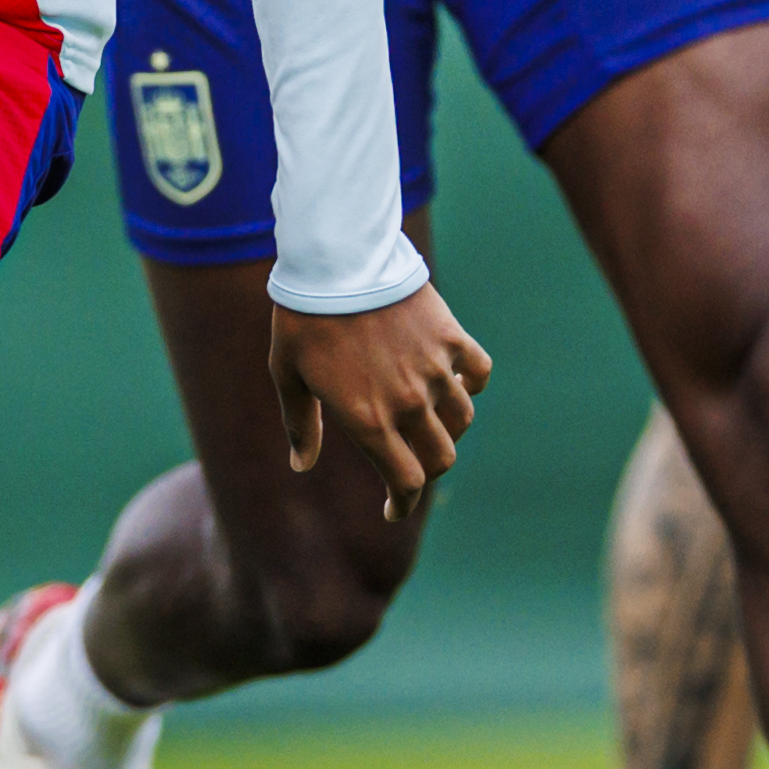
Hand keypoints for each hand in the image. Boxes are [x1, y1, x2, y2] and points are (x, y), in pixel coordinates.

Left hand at [274, 280, 491, 509]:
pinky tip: (456, 380)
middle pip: (441, 458)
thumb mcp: (289, 376)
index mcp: (369, 420)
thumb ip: (300, 426)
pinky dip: (472, 383)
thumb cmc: (303, 319)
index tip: (395, 508)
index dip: (404, 503)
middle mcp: (409, 403)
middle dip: (428, 470)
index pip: (406, 482)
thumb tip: (300, 465)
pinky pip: (479, 372)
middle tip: (412, 465)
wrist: (336, 261)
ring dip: (449, 427)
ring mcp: (435, 370)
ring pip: (462, 419)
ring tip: (429, 420)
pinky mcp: (451, 337)